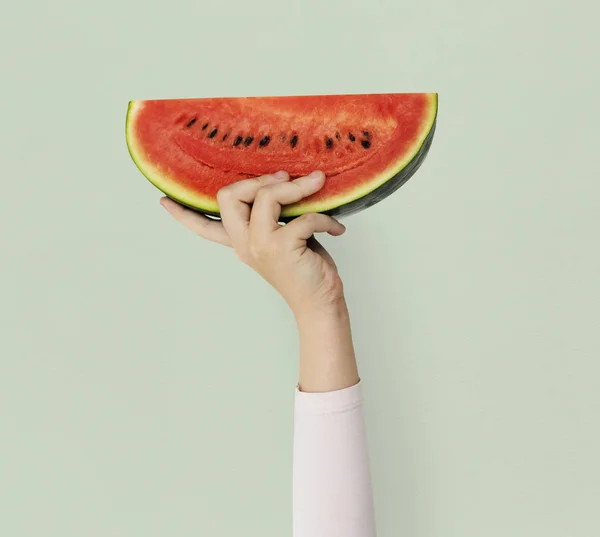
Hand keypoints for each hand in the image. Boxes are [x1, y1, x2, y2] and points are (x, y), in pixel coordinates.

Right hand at [160, 170, 346, 316]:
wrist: (321, 304)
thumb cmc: (306, 268)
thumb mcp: (284, 237)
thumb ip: (275, 214)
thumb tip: (284, 180)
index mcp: (240, 242)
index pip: (205, 227)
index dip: (184, 214)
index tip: (163, 201)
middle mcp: (244, 244)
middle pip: (228, 196)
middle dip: (259, 180)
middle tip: (287, 179)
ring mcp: (260, 246)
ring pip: (266, 197)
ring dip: (297, 187)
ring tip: (318, 185)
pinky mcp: (281, 248)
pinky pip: (302, 216)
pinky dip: (324, 218)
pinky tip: (336, 230)